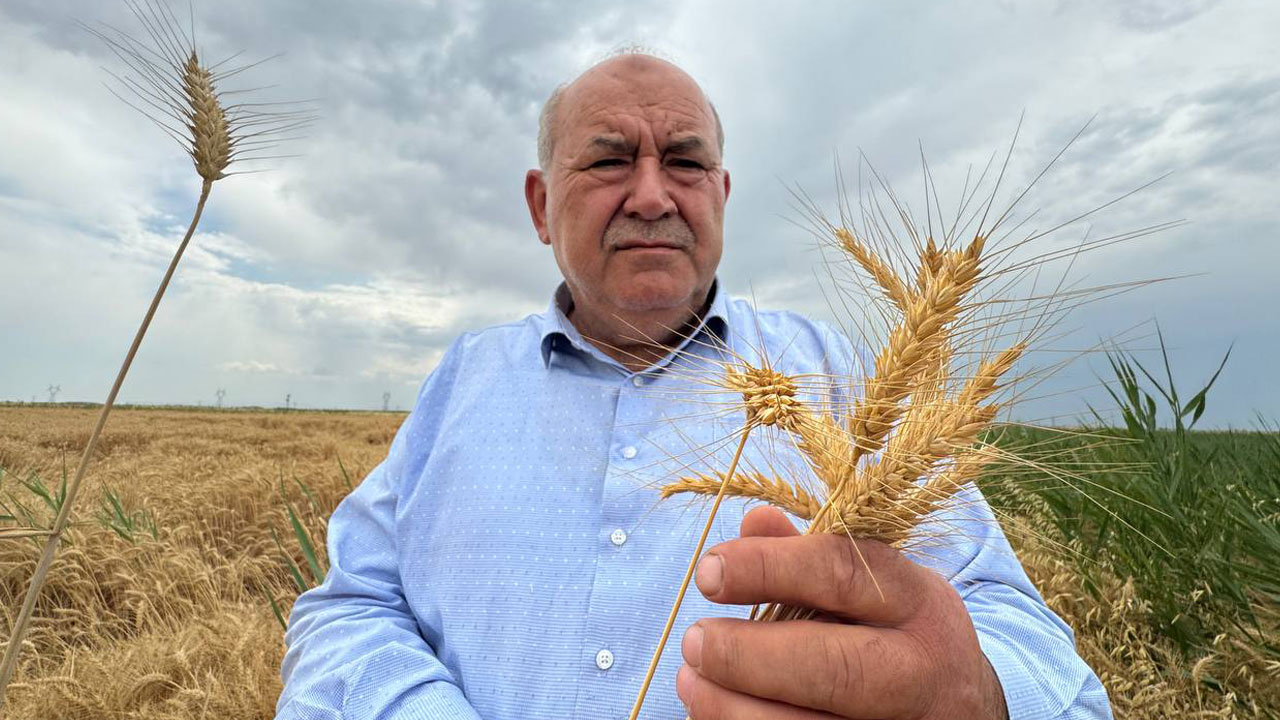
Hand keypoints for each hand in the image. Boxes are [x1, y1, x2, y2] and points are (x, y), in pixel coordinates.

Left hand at [676, 506, 1008, 718]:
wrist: (964, 708)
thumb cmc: (896, 632)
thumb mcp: (874, 586)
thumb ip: (810, 558)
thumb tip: (752, 522)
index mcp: (917, 601)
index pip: (841, 573)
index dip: (767, 568)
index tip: (709, 572)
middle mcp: (921, 669)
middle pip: (833, 667)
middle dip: (749, 656)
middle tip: (694, 641)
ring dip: (735, 709)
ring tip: (691, 684)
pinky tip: (714, 715)